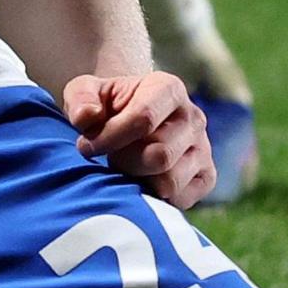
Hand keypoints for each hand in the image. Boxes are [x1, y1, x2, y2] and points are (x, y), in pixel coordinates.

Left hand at [64, 71, 213, 207]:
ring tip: (126, 167)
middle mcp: (193, 117)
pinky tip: (141, 180)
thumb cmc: (106, 107)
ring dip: (138, 180)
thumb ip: (80, 99)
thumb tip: (87, 118)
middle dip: (124, 162)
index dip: (110, 138)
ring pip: (170, 181)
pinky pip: (181, 199)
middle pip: (159, 155)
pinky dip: (155, 197)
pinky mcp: (206, 177)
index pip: (144, 119)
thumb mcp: (85, 92)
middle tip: (110, 158)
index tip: (86, 146)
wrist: (131, 121)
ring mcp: (203, 148)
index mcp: (168, 88)